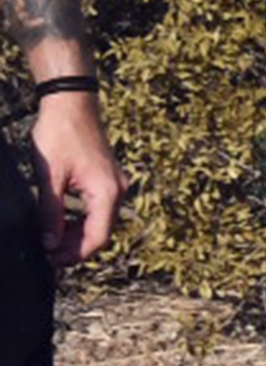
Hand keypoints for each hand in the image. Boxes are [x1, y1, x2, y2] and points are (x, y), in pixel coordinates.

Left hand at [28, 87, 119, 267]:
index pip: (98, 237)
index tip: (52, 261)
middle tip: (48, 254)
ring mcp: (114, 183)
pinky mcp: (107, 177)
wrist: (71, 104)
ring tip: (51, 239)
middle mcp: (117, 189)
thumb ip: (51, 214)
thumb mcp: (49, 178)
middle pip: (102, 232)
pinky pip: (98, 207)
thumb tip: (50, 243)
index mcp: (106, 192)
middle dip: (76, 247)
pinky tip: (61, 220)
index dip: (75, 254)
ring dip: (77, 233)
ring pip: (100, 221)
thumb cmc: (60, 135)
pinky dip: (81, 218)